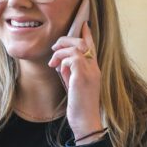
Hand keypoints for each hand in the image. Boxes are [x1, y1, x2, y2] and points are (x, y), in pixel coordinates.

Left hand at [48, 22, 102, 140]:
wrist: (85, 121)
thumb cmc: (79, 106)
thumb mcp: (74, 85)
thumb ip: (71, 72)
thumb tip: (62, 63)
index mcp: (94, 70)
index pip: (92, 46)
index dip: (87, 34)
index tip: (83, 24)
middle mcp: (94, 68)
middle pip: (82, 43)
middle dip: (66, 41)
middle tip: (54, 48)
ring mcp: (90, 72)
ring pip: (76, 48)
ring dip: (60, 52)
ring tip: (52, 62)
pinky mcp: (83, 77)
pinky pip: (72, 59)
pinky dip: (63, 61)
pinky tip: (59, 70)